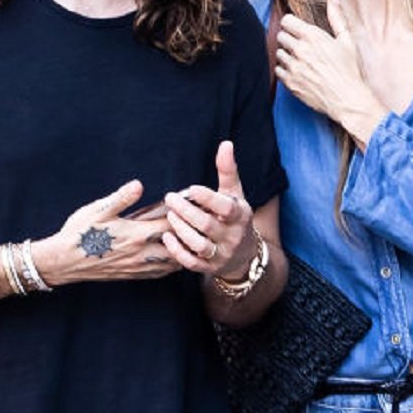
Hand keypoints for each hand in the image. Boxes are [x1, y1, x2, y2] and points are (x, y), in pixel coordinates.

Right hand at [32, 180, 177, 284]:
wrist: (64, 261)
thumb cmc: (79, 233)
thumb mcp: (98, 210)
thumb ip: (121, 198)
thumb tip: (139, 185)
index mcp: (136, 234)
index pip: (170, 225)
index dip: (182, 214)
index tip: (189, 205)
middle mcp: (141, 253)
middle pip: (178, 246)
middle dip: (188, 235)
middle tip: (194, 224)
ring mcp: (138, 267)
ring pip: (172, 263)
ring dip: (182, 251)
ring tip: (187, 240)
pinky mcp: (132, 275)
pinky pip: (160, 274)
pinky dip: (170, 265)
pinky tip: (172, 257)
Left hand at [162, 141, 254, 276]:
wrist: (244, 255)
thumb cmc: (234, 217)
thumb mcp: (234, 194)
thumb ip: (228, 170)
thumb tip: (226, 143)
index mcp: (240, 216)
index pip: (226, 208)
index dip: (208, 198)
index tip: (191, 189)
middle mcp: (233, 236)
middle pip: (208, 225)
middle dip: (187, 212)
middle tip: (170, 198)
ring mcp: (221, 254)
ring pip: (199, 245)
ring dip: (182, 230)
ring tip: (169, 216)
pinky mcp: (210, 268)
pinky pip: (192, 263)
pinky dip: (178, 251)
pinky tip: (167, 237)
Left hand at [275, 0, 386, 145]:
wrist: (348, 100)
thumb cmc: (350, 70)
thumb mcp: (346, 39)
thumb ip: (336, 14)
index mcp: (312, 36)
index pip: (287, 21)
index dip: (292, 24)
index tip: (297, 29)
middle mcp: (300, 50)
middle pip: (280, 36)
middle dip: (289, 39)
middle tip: (300, 46)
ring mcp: (294, 68)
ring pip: (279, 54)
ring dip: (287, 56)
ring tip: (301, 61)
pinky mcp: (290, 83)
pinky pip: (278, 71)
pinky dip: (286, 71)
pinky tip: (299, 72)